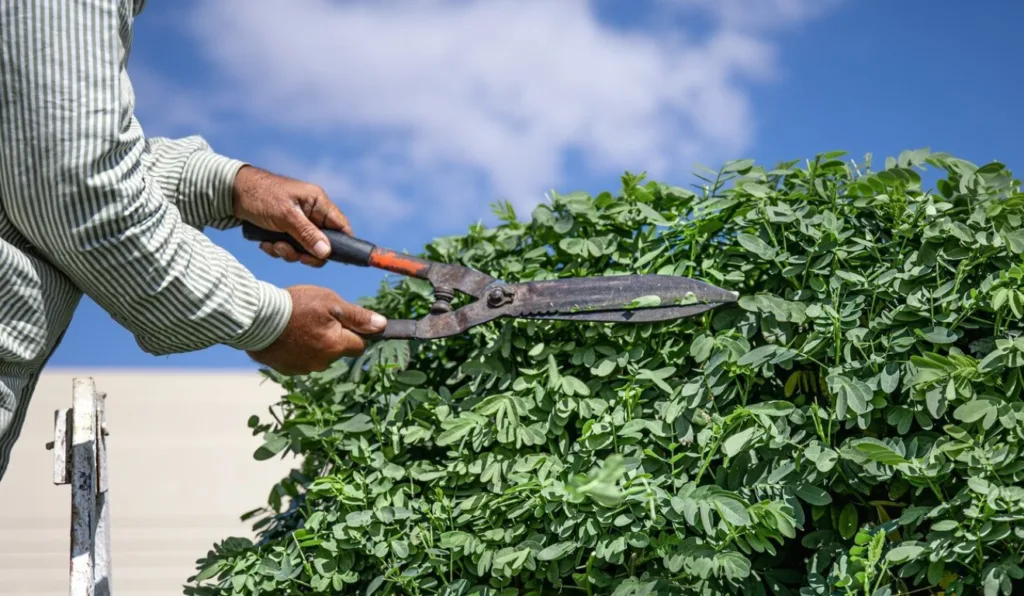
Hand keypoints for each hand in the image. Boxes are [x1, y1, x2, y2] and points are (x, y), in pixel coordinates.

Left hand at [231, 165, 350, 267]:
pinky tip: (265, 243)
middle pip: (322, 243)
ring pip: (304, 248)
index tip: (333, 258)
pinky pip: (289, 247)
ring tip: (272, 245)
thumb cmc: (260, 196)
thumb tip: (326, 253)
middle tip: (291, 253)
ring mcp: (298, 222)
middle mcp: (311, 213)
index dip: (342, 243)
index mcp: (317, 202)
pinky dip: (277, 249)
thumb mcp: (285, 216)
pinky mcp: (284, 230)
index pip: (341, 226)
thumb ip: (307, 234)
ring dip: (288, 252)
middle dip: (305, 252)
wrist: (230, 193)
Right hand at [247, 285, 386, 374]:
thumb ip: (357, 316)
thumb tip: (382, 325)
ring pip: (319, 356)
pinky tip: (287, 335)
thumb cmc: (296, 306)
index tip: (343, 320)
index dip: (354, 331)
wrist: (256, 318)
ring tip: (298, 325)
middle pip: (338, 351)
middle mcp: (323, 362)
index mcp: (337, 346)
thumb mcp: (330, 303)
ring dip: (314, 344)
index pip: (359, 345)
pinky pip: (299, 360)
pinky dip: (297, 349)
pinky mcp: (286, 369)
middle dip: (333, 337)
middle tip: (316, 318)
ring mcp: (303, 368)